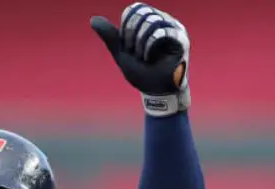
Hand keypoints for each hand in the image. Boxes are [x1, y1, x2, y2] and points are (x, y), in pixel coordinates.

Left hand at [90, 2, 190, 116]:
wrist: (154, 91)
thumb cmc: (141, 73)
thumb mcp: (121, 52)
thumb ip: (110, 35)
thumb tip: (93, 19)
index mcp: (151, 21)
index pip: (133, 10)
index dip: (125, 29)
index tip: (128, 47)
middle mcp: (164, 20)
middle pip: (141, 15)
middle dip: (132, 37)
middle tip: (136, 53)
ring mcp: (174, 28)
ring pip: (150, 23)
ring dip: (140, 45)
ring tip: (144, 57)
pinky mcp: (181, 38)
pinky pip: (159, 34)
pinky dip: (149, 48)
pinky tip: (151, 58)